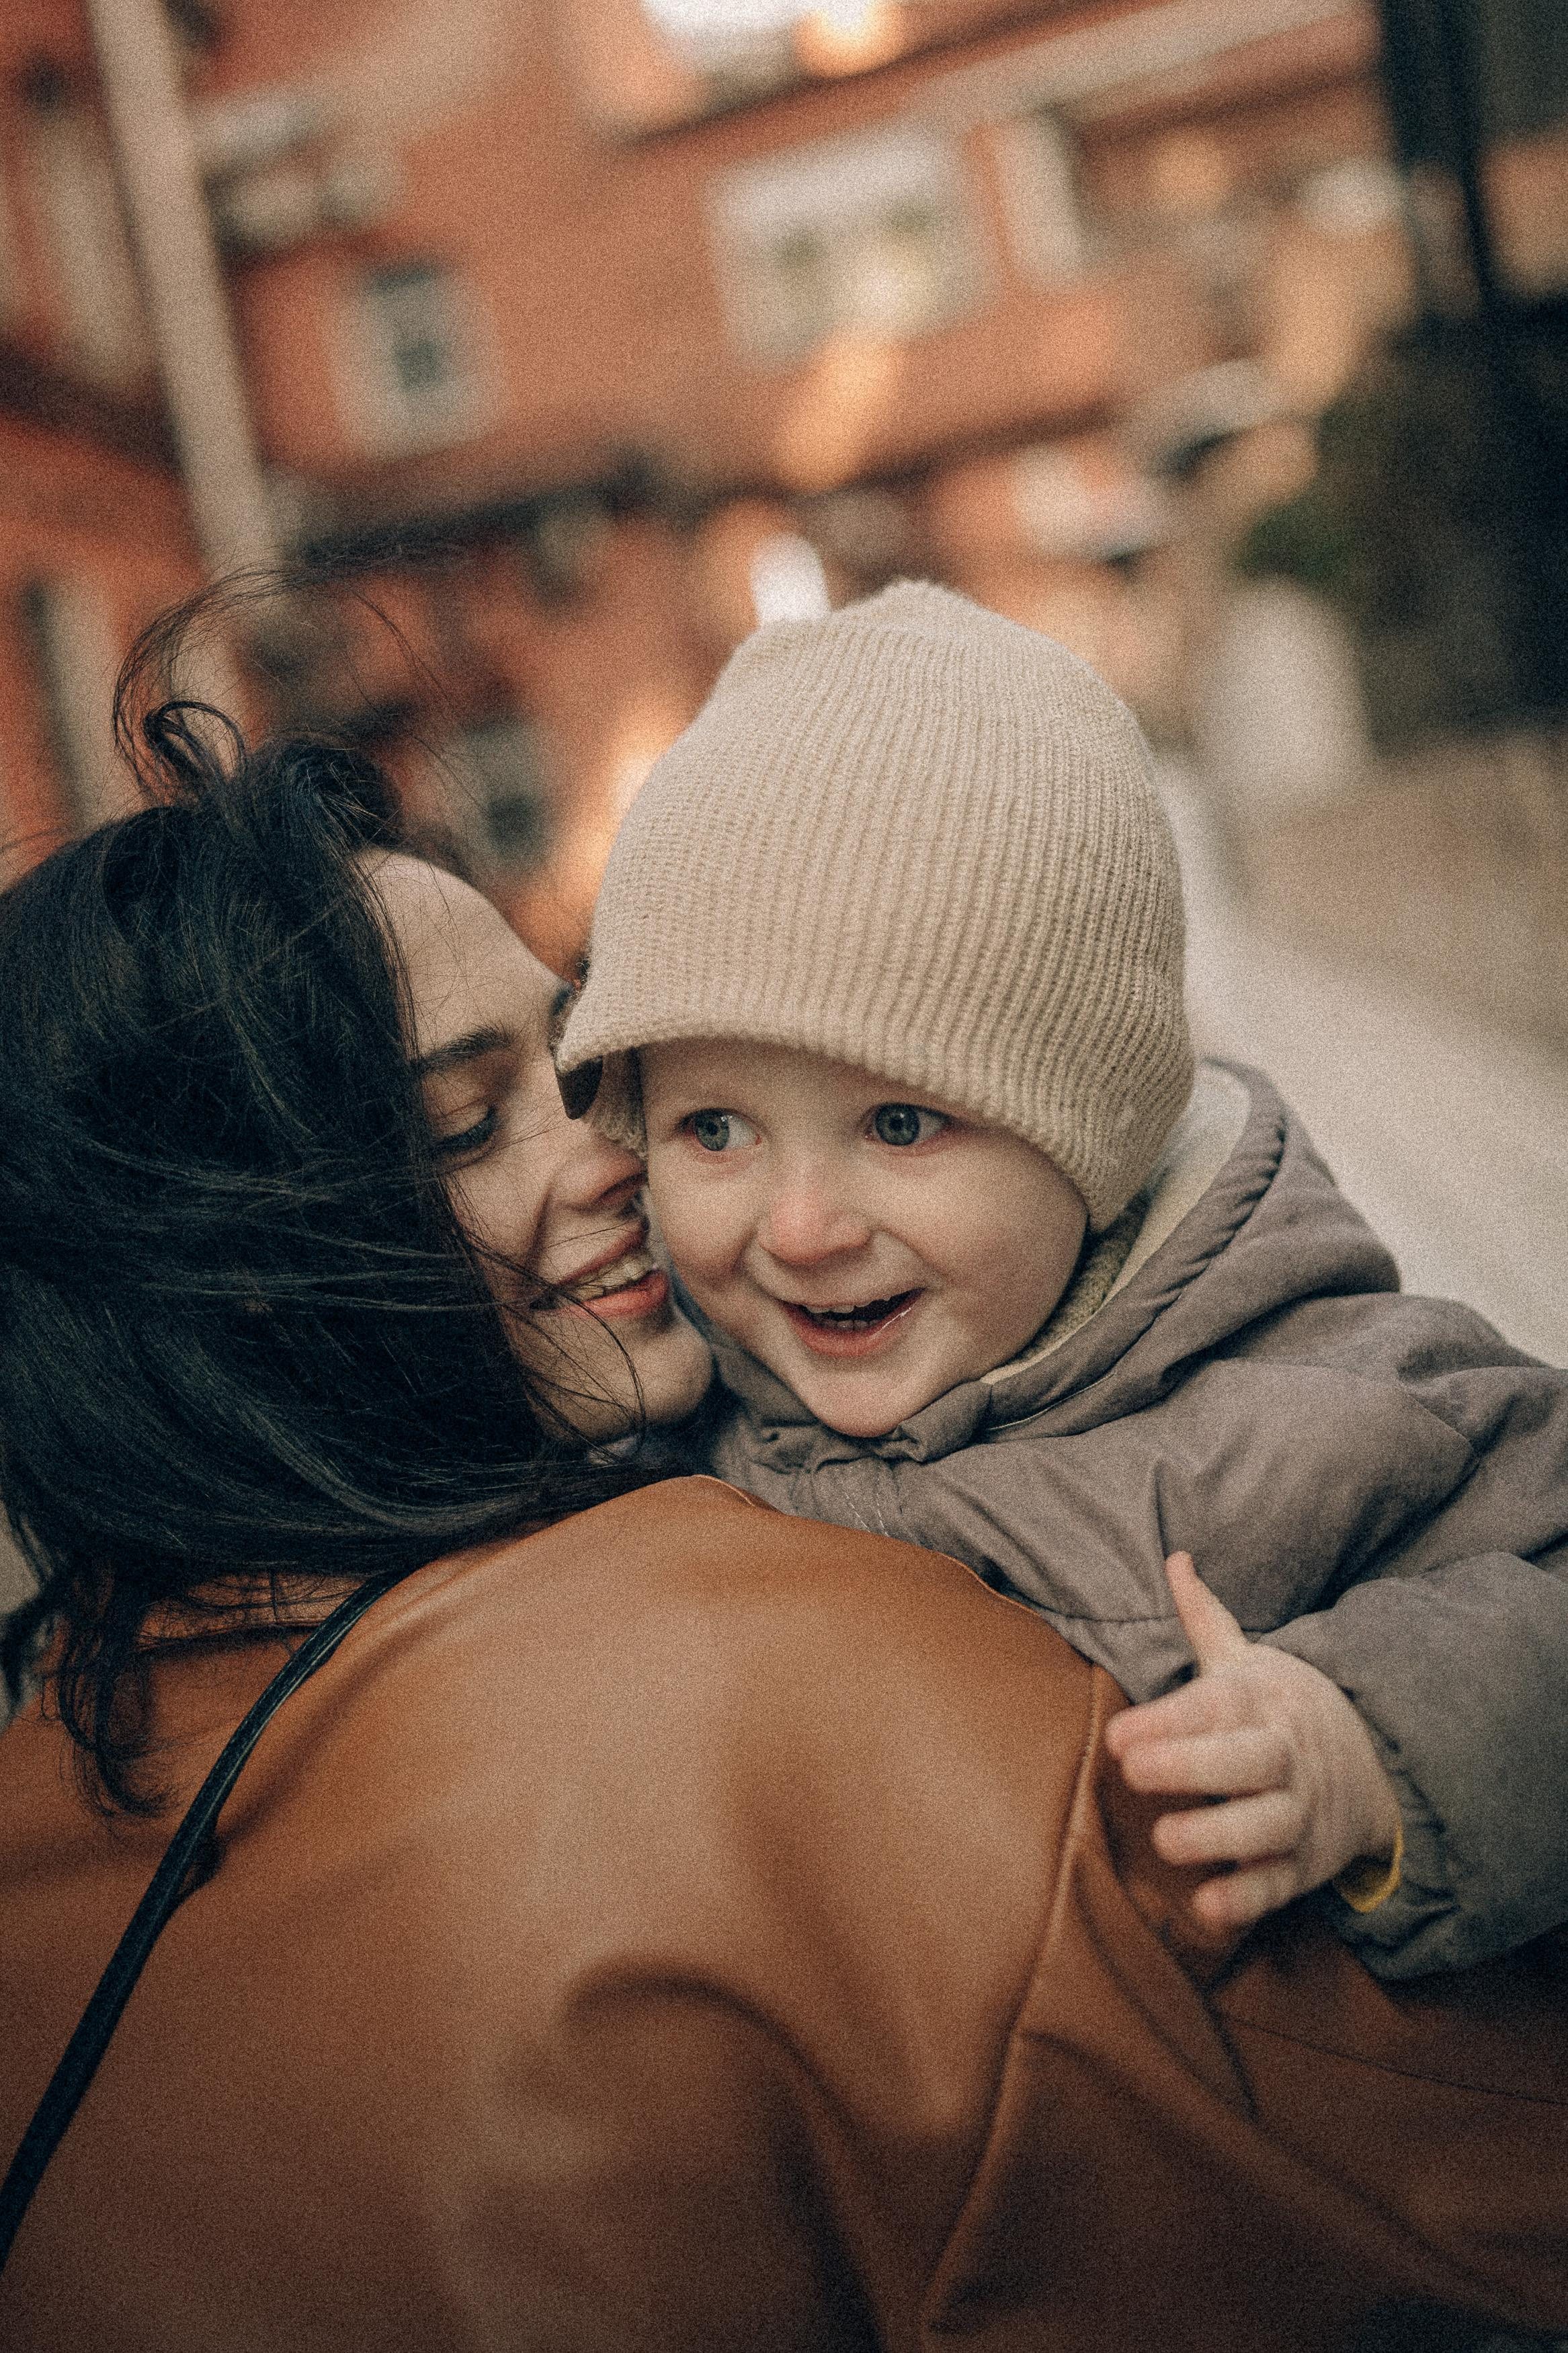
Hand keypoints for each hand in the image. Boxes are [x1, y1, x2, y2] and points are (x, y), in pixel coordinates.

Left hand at [1101, 1552, 1401, 1937]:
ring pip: (1268, 1826)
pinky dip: (1249, 1899)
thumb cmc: (1283, 1708)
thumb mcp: (1249, 1661)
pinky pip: (1282, 1886)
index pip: (1218, 1706)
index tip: (1120, 1735)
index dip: (1170, 1720)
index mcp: (1264, 1701)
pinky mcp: (1307, 1864)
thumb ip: (1205, 1618)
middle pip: (1249, 1761)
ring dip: (1218, 1837)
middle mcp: (1286, 1755)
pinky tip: (1210, 1906)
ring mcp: (1302, 1811)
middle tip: (1134, 1773)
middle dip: (1192, 1767)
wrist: (1375, 1764)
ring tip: (1165, 1841)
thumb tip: (1176, 1558)